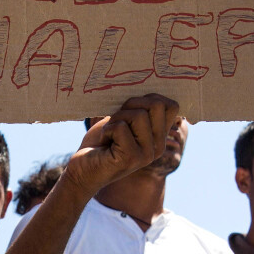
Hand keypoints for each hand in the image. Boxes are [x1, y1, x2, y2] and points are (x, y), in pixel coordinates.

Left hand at [60, 95, 180, 195]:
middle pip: (156, 105)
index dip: (149, 98)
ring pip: (139, 115)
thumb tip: (146, 82)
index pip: (171, 106)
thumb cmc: (101, 142)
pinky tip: (104, 142)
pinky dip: (107, 130)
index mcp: (159, 136)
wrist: (83, 170)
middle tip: (116, 120)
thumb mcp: (123, 120)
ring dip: (116, 119)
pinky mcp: (131, 158)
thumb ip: (138, 109)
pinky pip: (121, 127)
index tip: (130, 108)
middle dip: (131, 105)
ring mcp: (146, 154)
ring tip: (109, 133)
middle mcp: (158, 147)